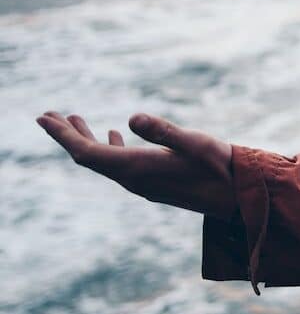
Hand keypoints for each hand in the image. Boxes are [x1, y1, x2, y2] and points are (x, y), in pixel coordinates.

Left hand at [36, 112, 236, 217]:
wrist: (243, 198)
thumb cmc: (224, 168)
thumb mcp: (195, 142)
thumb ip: (164, 131)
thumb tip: (130, 116)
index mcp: (138, 169)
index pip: (87, 153)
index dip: (62, 135)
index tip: (42, 117)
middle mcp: (135, 180)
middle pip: (90, 158)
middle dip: (67, 136)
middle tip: (47, 115)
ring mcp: (145, 184)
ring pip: (104, 161)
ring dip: (86, 140)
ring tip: (73, 119)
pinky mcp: (156, 183)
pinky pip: (121, 165)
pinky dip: (109, 147)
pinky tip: (114, 134)